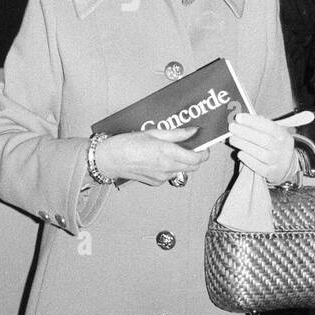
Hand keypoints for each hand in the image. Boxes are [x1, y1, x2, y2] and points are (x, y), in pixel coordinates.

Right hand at [93, 126, 208, 186]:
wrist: (110, 159)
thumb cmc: (127, 143)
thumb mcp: (153, 132)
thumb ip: (177, 133)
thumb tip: (194, 131)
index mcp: (168, 152)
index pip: (198, 158)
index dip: (204, 152)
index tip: (203, 144)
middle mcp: (167, 167)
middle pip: (194, 166)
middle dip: (196, 157)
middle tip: (190, 146)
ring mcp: (162, 177)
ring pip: (182, 171)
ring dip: (183, 162)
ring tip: (171, 151)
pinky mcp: (156, 182)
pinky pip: (170, 175)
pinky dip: (170, 168)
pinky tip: (158, 159)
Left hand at [226, 112, 295, 184]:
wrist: (285, 165)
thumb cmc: (274, 144)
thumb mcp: (273, 133)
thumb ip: (260, 125)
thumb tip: (242, 118)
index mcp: (283, 135)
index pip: (269, 126)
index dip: (253, 121)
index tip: (238, 117)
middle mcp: (282, 149)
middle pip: (264, 140)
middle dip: (245, 132)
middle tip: (232, 127)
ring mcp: (277, 162)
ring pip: (261, 154)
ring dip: (244, 145)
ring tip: (232, 139)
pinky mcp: (271, 173)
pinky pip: (258, 167)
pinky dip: (248, 159)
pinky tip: (239, 153)